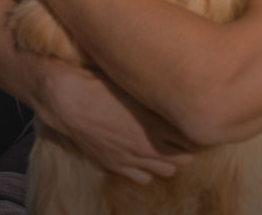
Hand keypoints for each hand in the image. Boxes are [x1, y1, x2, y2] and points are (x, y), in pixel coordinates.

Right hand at [33, 58, 195, 183]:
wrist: (66, 99)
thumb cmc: (98, 82)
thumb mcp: (132, 82)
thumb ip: (157, 91)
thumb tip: (175, 85)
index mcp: (156, 121)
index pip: (193, 136)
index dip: (195, 129)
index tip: (192, 119)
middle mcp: (148, 144)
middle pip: (185, 158)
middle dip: (185, 146)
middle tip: (179, 132)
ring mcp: (132, 158)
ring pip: (168, 171)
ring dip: (169, 159)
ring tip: (163, 145)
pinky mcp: (116, 165)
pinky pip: (143, 179)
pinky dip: (147, 170)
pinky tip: (141, 155)